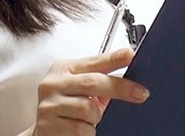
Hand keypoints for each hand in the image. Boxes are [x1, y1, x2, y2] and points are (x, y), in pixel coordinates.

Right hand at [31, 48, 149, 135]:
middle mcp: (53, 84)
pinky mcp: (48, 125)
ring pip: (88, 108)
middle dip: (119, 88)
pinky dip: (88, 131)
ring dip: (96, 117)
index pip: (93, 62)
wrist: (44, 132)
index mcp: (63, 69)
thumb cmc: (67, 108)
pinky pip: (81, 129)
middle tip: (140, 93)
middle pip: (92, 82)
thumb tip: (129, 78)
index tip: (130, 56)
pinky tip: (80, 128)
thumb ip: (98, 79)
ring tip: (89, 119)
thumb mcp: (80, 88)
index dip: (113, 59)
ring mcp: (49, 105)